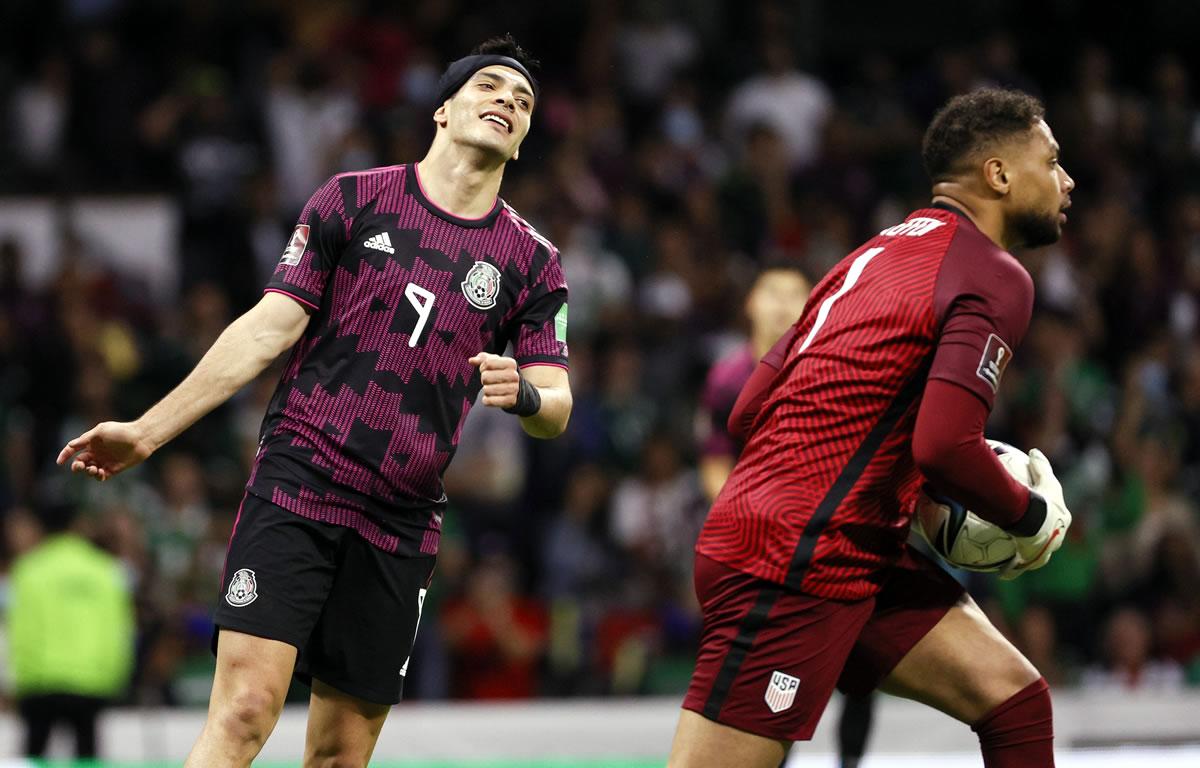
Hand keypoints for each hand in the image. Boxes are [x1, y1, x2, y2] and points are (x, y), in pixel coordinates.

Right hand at [56, 421, 153, 481]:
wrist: (141, 438)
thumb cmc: (121, 431)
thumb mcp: (101, 431)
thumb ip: (85, 439)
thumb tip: (70, 445)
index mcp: (90, 442)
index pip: (73, 449)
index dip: (65, 455)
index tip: (59, 462)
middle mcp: (96, 452)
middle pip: (80, 462)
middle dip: (77, 466)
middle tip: (80, 466)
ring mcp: (104, 461)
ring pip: (89, 471)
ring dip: (88, 472)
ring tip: (94, 469)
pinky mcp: (113, 469)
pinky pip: (101, 476)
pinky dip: (98, 476)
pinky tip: (100, 473)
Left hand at [469, 352, 520, 408]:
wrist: (519, 390)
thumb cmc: (503, 374)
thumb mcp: (496, 363)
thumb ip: (482, 359)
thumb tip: (471, 360)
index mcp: (511, 363)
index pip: (487, 363)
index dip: (482, 367)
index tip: (486, 370)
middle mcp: (514, 375)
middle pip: (485, 376)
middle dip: (484, 379)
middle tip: (490, 381)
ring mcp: (513, 389)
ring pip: (486, 390)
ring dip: (486, 390)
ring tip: (492, 389)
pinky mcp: (510, 401)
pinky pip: (489, 401)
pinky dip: (486, 400)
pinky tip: (491, 397)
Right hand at [1000, 448, 1071, 579]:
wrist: (1036, 524)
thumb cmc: (1042, 501)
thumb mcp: (1044, 478)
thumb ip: (1040, 465)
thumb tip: (1034, 452)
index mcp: (1063, 521)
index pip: (1060, 518)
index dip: (1053, 517)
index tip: (1045, 518)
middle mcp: (1057, 540)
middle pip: (1050, 540)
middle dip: (1042, 541)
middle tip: (1030, 538)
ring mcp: (1044, 553)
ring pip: (1035, 557)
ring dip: (1027, 558)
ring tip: (1015, 560)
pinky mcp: (1030, 563)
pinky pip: (1018, 568)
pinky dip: (1011, 570)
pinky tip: (1002, 573)